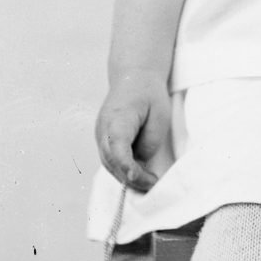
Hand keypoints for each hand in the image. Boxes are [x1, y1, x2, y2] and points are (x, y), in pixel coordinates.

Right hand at [95, 71, 173, 190]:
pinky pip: (110, 160)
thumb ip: (149, 141)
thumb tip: (140, 163)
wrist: (134, 76)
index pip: (118, 146)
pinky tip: (138, 173)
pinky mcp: (103, 140)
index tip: (136, 178)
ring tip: (149, 181)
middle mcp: (103, 128)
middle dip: (131, 177)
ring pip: (109, 164)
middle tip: (153, 184)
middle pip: (111, 161)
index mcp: (117, 117)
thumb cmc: (149, 93)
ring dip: (126, 177)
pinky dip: (122, 169)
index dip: (126, 165)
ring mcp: (100, 135)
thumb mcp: (160, 114)